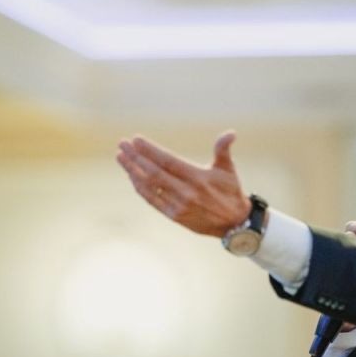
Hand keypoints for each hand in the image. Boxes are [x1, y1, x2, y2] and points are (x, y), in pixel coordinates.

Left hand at [116, 131, 250, 236]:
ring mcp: (179, 206)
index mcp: (198, 177)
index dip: (150, 150)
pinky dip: (140, 187)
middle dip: (136, 157)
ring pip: (150, 186)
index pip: (168, 161)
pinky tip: (132, 176)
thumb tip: (230, 133)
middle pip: (154, 172)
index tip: (136, 140)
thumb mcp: (228, 169)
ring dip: (132, 171)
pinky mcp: (174, 216)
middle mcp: (186, 192)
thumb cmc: (230, 191)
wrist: (234, 223)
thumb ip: (223, 149)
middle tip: (122, 144)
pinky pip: (152, 200)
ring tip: (121, 157)